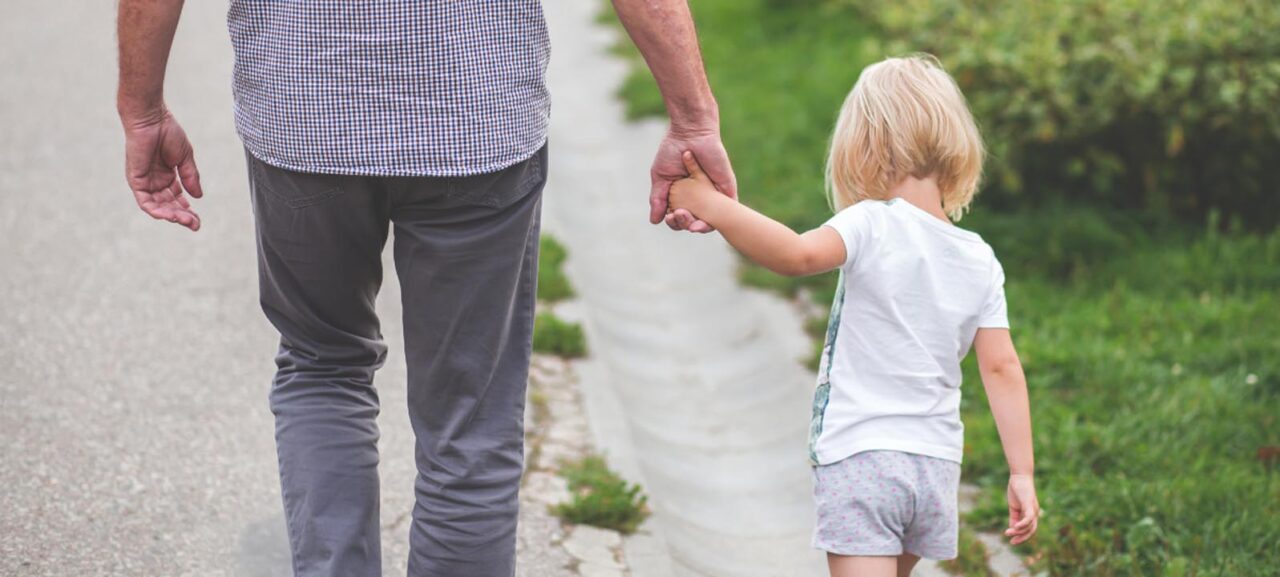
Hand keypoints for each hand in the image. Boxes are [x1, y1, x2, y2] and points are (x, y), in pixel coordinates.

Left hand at [121, 107, 202, 230]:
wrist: (152, 119)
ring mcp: (145, 182)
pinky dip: (157, 210)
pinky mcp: (136, 180)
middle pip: (168, 205)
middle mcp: (155, 181)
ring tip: (185, 220)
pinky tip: (170, 215)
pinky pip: (145, 201)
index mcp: (167, 176)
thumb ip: (190, 177)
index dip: (187, 210)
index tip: (198, 220)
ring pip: (157, 207)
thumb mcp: (185, 158)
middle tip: (195, 224)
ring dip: (171, 216)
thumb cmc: (167, 132)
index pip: (177, 199)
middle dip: (182, 216)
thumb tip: (199, 196)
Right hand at [649, 127, 735, 232]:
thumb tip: (654, 221)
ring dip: (698, 227)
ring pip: (710, 221)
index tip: (669, 216)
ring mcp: (713, 195)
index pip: (679, 218)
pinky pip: (727, 212)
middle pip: (693, 222)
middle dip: (684, 224)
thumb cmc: (673, 151)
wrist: (690, 133)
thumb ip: (658, 199)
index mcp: (683, 196)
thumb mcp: (661, 177)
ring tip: (689, 221)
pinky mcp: (726, 190)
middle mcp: (699, 198)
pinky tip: (703, 222)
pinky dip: (717, 221)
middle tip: (678, 215)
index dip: (674, 222)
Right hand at [1005, 473, 1039, 544]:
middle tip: (1012, 543)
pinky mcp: (1029, 504)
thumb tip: (1012, 529)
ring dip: (1018, 531)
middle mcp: (1035, 513)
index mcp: (1030, 513)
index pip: (1029, 529)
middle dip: (1022, 538)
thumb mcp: (1014, 507)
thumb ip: (1014, 517)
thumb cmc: (1017, 489)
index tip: (1011, 540)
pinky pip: (1028, 518)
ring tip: (1008, 533)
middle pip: (1031, 530)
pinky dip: (1022, 524)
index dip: (1021, 536)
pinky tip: (1015, 527)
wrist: (1019, 476)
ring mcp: (1033, 509)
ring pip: (1030, 526)